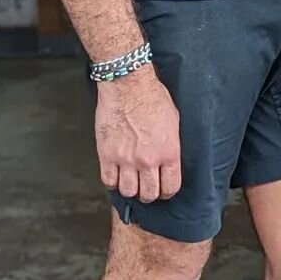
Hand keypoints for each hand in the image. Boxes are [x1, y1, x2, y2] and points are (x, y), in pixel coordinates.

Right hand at [94, 64, 182, 203]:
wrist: (127, 85)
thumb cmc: (152, 96)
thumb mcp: (174, 121)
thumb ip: (171, 145)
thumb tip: (169, 159)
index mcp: (169, 152)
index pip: (170, 187)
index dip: (167, 192)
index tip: (163, 190)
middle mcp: (148, 160)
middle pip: (149, 194)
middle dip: (149, 194)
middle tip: (146, 188)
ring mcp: (126, 159)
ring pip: (128, 192)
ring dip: (130, 189)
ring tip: (130, 182)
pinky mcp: (107, 154)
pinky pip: (108, 181)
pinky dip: (112, 182)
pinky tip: (116, 174)